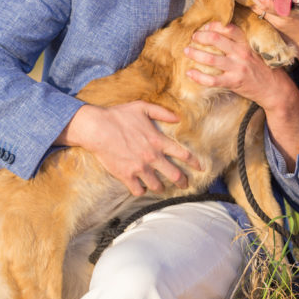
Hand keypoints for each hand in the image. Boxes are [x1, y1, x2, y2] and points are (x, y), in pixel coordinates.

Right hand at [61, 101, 200, 195]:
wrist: (97, 128)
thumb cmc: (119, 115)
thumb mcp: (143, 107)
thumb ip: (162, 113)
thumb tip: (178, 118)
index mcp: (158, 140)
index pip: (183, 154)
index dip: (194, 162)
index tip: (201, 168)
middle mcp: (152, 156)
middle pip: (174, 175)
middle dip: (182, 181)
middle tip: (185, 185)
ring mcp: (139, 168)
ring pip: (157, 186)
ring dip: (161, 187)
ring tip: (162, 187)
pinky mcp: (126, 176)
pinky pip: (138, 190)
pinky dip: (141, 190)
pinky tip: (141, 186)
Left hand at [184, 22, 283, 107]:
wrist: (275, 89)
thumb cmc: (264, 69)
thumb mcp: (256, 51)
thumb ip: (241, 44)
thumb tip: (222, 35)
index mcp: (246, 44)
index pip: (229, 28)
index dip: (214, 25)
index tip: (205, 26)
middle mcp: (241, 54)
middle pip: (216, 40)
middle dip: (201, 36)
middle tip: (193, 37)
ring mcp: (237, 68)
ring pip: (211, 59)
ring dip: (196, 54)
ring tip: (187, 51)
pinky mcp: (233, 82)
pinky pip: (212, 80)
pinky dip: (198, 77)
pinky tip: (190, 73)